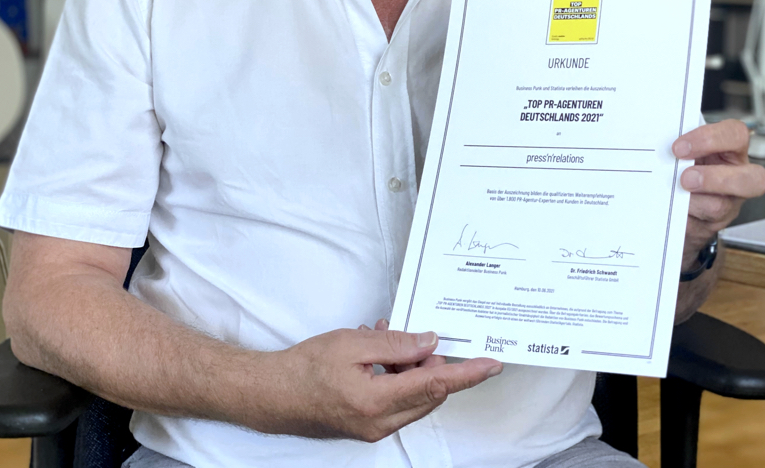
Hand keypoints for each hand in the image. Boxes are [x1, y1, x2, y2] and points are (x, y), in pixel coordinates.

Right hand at [249, 326, 501, 441]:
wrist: (274, 394)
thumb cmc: (306, 367)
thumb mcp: (352, 344)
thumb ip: (395, 344)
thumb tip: (429, 344)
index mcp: (378, 402)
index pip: (435, 386)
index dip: (466, 375)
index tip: (490, 364)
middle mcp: (381, 423)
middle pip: (428, 393)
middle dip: (430, 363)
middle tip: (415, 334)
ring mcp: (374, 428)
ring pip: (413, 396)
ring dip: (409, 366)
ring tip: (384, 336)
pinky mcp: (367, 425)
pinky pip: (397, 400)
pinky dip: (396, 376)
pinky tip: (377, 354)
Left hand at [673, 119, 764, 265]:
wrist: (675, 198)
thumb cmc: (684, 163)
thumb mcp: (685, 149)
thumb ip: (680, 144)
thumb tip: (657, 142)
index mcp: (731, 149)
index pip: (736, 134)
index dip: (709, 139)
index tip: (678, 147)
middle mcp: (738, 177)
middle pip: (754, 179)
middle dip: (715, 178)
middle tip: (685, 178)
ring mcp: (729, 204)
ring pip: (720, 206)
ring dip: (690, 201)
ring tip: (672, 195)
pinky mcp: (712, 225)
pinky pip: (698, 226)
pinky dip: (680, 217)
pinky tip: (668, 209)